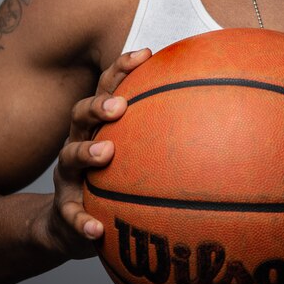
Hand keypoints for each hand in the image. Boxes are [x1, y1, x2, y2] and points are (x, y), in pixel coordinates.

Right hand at [44, 47, 151, 257]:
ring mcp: (69, 177)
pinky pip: (70, 216)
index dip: (122, 69)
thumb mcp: (134, 154)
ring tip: (107, 153)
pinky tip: (97, 230)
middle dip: (98, 105)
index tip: (146, 53)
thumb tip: (219, 114)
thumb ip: (165, 133)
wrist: (69, 225)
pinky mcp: (64, 210)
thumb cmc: (113, 179)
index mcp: (98, 126)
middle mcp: (78, 143)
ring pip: (69, 158)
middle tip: (119, 106)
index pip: (107, 88)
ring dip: (86, 153)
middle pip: (80, 114)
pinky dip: (81, 222)